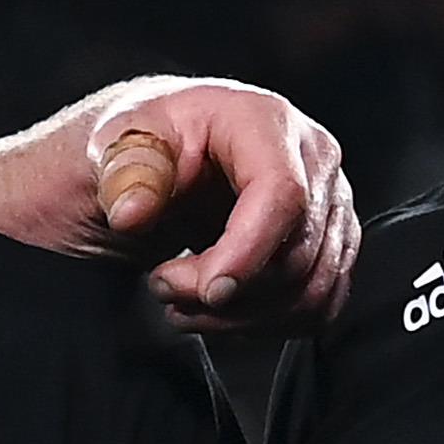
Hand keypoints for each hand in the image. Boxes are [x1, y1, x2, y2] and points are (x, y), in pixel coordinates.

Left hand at [80, 75, 358, 336]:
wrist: (156, 156)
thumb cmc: (143, 146)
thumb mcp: (114, 144)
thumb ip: (124, 173)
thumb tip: (132, 213)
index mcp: (262, 120)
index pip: (282, 194)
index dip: (248, 253)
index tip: (205, 291)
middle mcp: (310, 157)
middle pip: (297, 253)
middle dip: (225, 291)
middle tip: (164, 286)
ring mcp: (328, 202)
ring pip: (310, 289)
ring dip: (242, 316)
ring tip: (183, 301)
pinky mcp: (330, 241)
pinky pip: (319, 304)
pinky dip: (267, 322)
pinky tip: (220, 311)